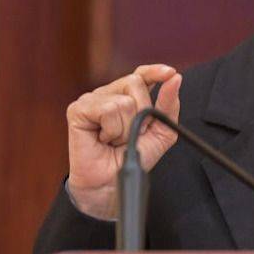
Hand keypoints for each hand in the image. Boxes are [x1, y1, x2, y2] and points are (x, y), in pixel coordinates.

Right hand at [66, 65, 181, 219]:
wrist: (110, 183)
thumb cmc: (132, 156)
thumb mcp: (161, 131)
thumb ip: (168, 105)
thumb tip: (175, 78)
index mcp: (127, 96)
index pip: (141, 74)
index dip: (155, 71)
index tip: (170, 73)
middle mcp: (109, 93)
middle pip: (135, 83)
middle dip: (141, 113)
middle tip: (131, 134)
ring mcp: (92, 99)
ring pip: (123, 101)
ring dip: (126, 127)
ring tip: (115, 139)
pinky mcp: (78, 109)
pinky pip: (107, 110)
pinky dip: (112, 129)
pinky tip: (103, 139)